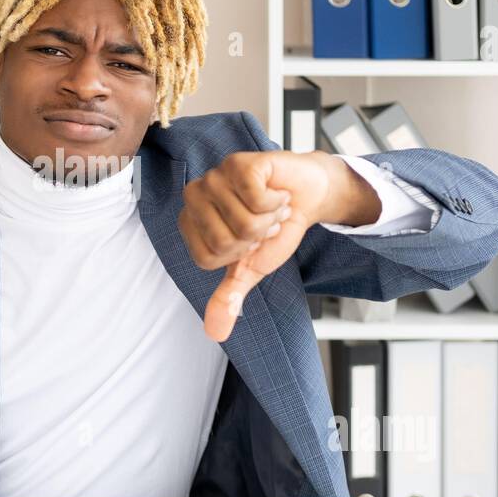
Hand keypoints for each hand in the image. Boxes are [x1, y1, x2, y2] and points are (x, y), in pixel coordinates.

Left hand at [177, 150, 377, 342]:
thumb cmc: (275, 228)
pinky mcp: (239, 163)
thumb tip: (215, 332)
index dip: (238, 256)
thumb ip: (230, 296)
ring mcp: (215, 177)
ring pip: (244, 221)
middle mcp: (195, 197)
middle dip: (256, 238)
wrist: (307, 197)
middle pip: (225, 241)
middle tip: (262, 222)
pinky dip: (277, 202)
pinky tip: (276, 193)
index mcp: (190, 223)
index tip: (248, 242)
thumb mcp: (251, 268)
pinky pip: (257, 199)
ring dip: (269, 219)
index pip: (208, 258)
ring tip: (270, 208)